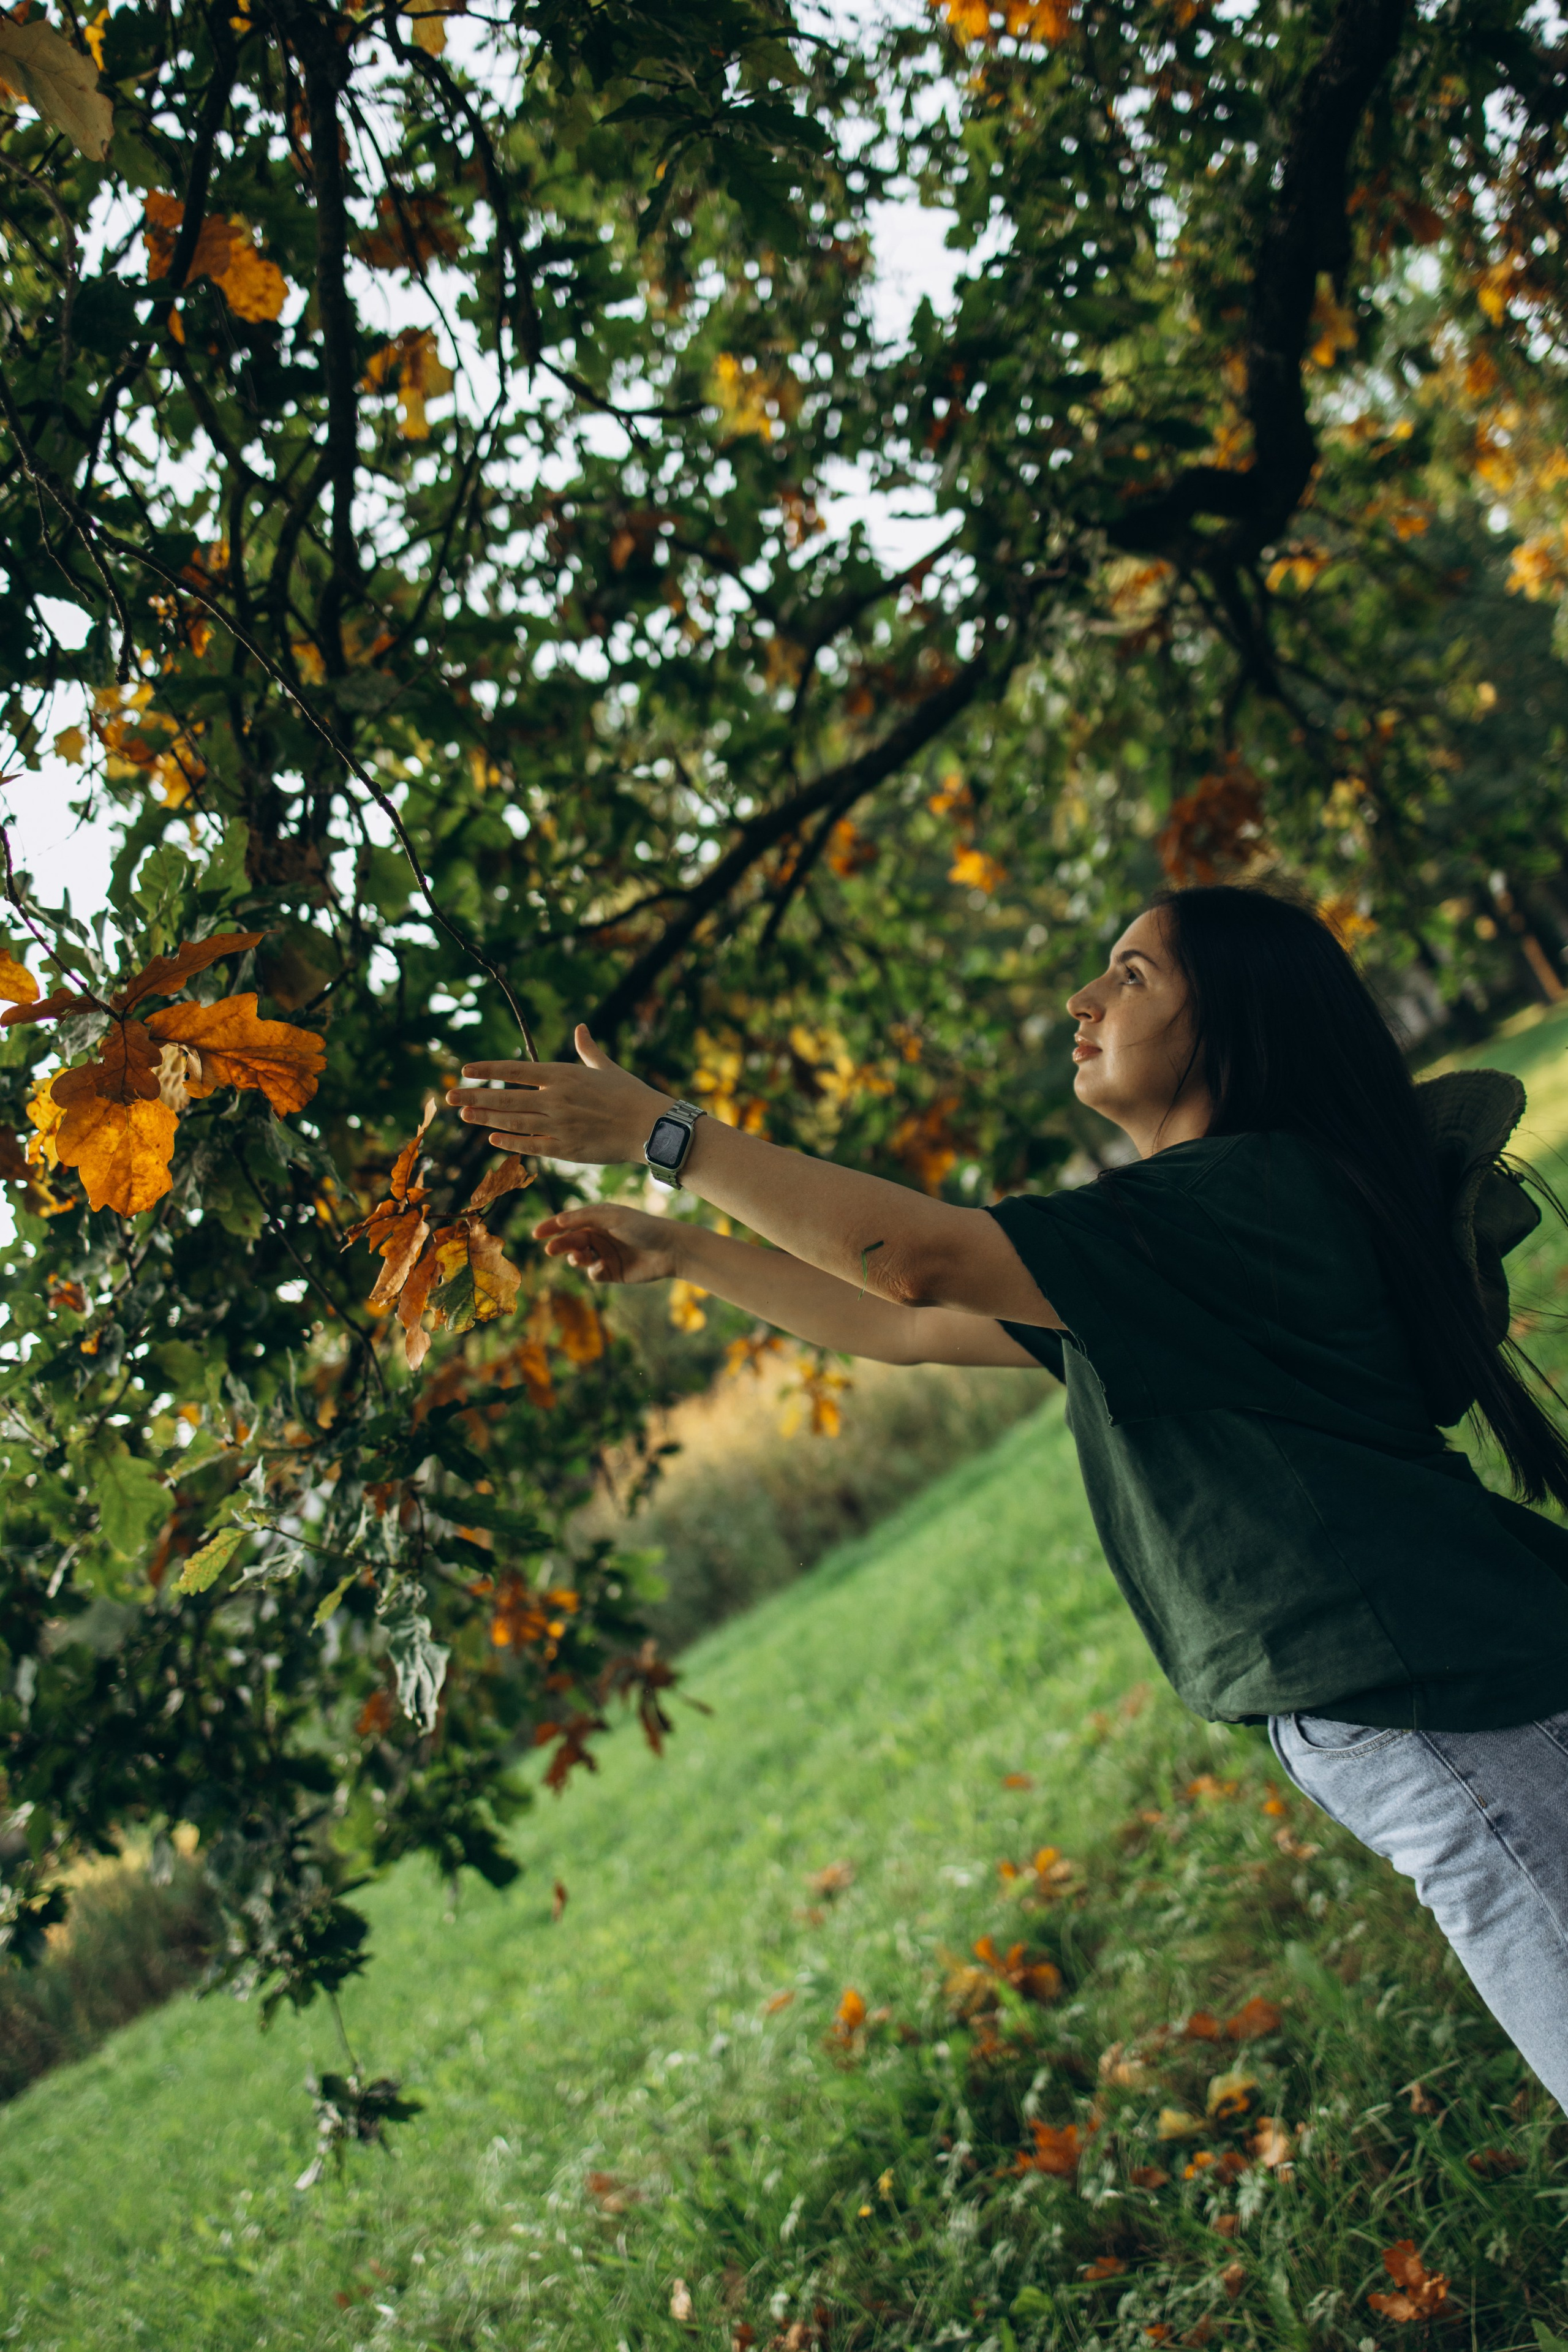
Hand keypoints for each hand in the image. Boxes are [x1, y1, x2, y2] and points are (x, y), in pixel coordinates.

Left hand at [448, 1025, 665, 1164]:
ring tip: (464, 1114)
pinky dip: (510, 1141)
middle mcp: (556, 1099)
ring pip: (513, 1121)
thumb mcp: (607, 1067)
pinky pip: (531, 1145)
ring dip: (485, 1118)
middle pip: (505, 1097)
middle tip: (450, 1096)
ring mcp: (559, 1125)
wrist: (651, 1127)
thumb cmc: (631, 1094)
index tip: (465, 1069)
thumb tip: (580, 1028)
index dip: (488, 1069)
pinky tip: (492, 1138)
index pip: (515, 1069)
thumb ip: (588, 1049)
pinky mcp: (566, 1148)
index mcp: (563, 1075)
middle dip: (475, 1096)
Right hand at [532, 1202, 681, 1285]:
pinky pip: (594, 1274)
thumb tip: (559, 1221)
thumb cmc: (643, 1228)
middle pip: (571, 1241)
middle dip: (560, 1245)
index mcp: (599, 1219)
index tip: (536, 1234)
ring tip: (580, 1257)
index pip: (569, 1222)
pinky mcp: (612, 1272)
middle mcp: (600, 1236)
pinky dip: (595, 1271)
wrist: (670, 1250)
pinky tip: (604, 1267)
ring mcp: (605, 1254)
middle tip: (551, 1250)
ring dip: (576, 1258)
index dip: (552, 1227)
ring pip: (580, 1259)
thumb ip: (584, 1217)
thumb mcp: (612, 1216)